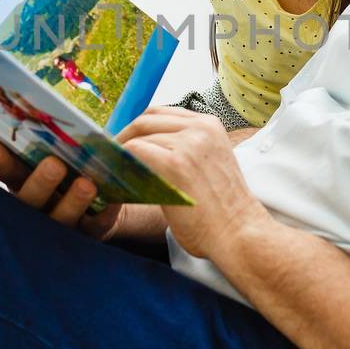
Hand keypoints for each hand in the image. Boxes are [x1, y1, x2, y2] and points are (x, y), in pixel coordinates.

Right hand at [0, 140, 162, 240]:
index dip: (1, 163)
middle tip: (54, 164)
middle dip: (40, 183)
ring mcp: (62, 226)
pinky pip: (96, 227)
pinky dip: (104, 215)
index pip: (7, 174)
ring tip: (87, 184)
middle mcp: (37, 208)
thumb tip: (37, 108)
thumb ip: (46, 137)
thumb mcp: (57, 150)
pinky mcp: (89, 235)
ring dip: (72, 202)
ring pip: (61, 220)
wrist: (105, 199)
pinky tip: (113, 202)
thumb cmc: (74, 164)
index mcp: (24, 183)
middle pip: (31, 201)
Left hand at [117, 107, 269, 259]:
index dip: (139, 127)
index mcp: (210, 126)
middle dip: (125, 135)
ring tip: (110, 169)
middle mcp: (200, 128)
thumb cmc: (223, 212)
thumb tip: (145, 150)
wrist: (240, 234)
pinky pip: (135, 151)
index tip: (124, 143)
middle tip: (110, 155)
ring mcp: (188, 143)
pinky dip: (121, 162)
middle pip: (148, 119)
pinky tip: (116, 176)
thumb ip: (185, 151)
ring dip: (120, 152)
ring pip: (139, 136)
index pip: (163, 114)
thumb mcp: (209, 166)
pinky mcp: (175, 163)